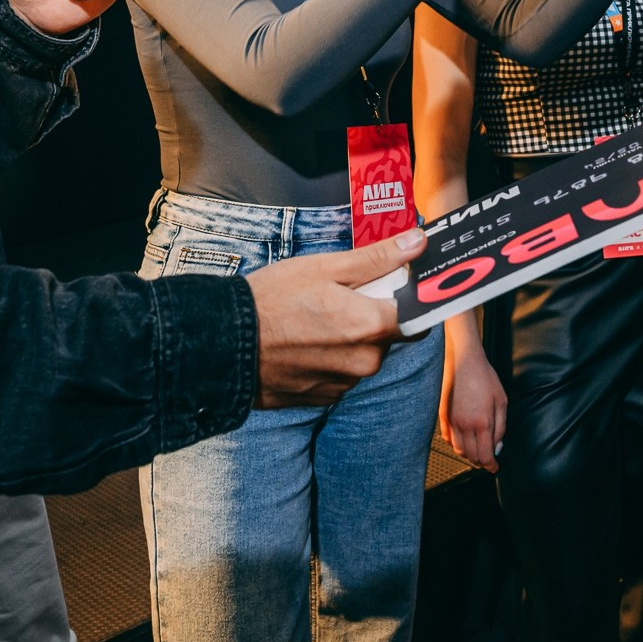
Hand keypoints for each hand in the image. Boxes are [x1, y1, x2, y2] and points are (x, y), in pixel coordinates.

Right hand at [246, 228, 425, 406]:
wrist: (225, 344)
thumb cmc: (272, 299)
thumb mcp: (325, 267)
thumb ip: (377, 259)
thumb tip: (418, 243)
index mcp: (370, 326)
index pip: (415, 314)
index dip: (403, 297)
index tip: (390, 286)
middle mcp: (364, 362)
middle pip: (386, 334)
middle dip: (370, 315)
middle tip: (335, 297)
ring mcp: (343, 384)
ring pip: (363, 355)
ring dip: (349, 339)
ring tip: (311, 320)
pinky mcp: (323, 397)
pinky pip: (340, 373)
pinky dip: (330, 358)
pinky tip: (302, 343)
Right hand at [440, 333, 507, 469]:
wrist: (463, 361)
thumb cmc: (485, 377)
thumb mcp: (501, 401)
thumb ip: (501, 427)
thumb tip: (498, 447)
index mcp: (483, 423)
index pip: (485, 456)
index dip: (491, 466)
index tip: (494, 468)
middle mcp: (465, 426)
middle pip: (471, 456)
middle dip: (481, 462)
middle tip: (488, 461)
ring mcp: (452, 421)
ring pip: (458, 449)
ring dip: (468, 455)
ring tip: (476, 452)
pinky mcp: (443, 416)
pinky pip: (448, 438)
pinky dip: (456, 444)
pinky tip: (462, 440)